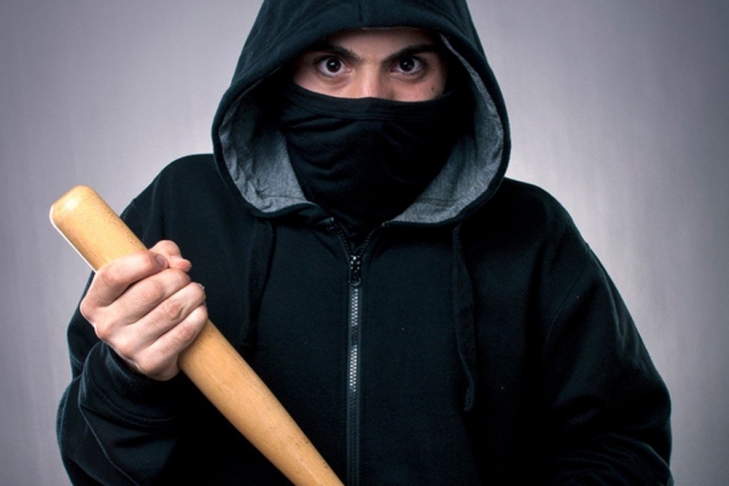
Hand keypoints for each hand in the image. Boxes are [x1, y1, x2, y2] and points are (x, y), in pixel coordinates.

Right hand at [80, 240, 207, 380]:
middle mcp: (106, 326)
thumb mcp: (141, 273)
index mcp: (95, 303)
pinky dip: (198, 316)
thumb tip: (181, 264)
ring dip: (193, 295)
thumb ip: (161, 254)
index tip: (162, 262)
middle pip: (152, 290)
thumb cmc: (142, 302)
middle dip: (178, 278)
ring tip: (196, 292)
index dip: (144, 261)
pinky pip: (184, 332)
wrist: (142, 350)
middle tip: (185, 279)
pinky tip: (198, 310)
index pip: (113, 274)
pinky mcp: (151, 362)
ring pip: (172, 310)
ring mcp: (128, 347)